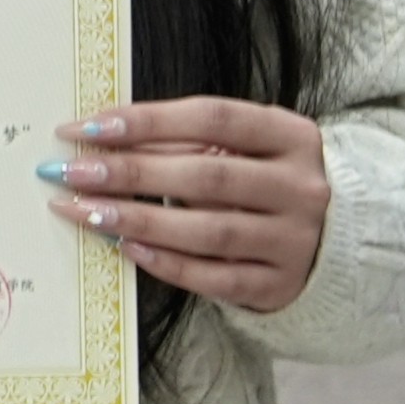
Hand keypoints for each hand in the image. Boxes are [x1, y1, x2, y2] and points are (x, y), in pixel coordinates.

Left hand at [47, 95, 328, 313]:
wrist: (334, 239)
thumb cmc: (265, 180)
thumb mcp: (245, 148)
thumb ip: (186, 140)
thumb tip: (99, 138)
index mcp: (291, 136)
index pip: (213, 118)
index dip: (147, 120)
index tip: (86, 127)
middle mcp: (300, 187)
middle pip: (207, 175)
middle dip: (130, 172)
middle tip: (69, 171)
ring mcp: (294, 240)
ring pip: (208, 231)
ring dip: (138, 219)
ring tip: (83, 212)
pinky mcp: (279, 284)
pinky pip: (216, 277)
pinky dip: (167, 263)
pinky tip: (125, 247)